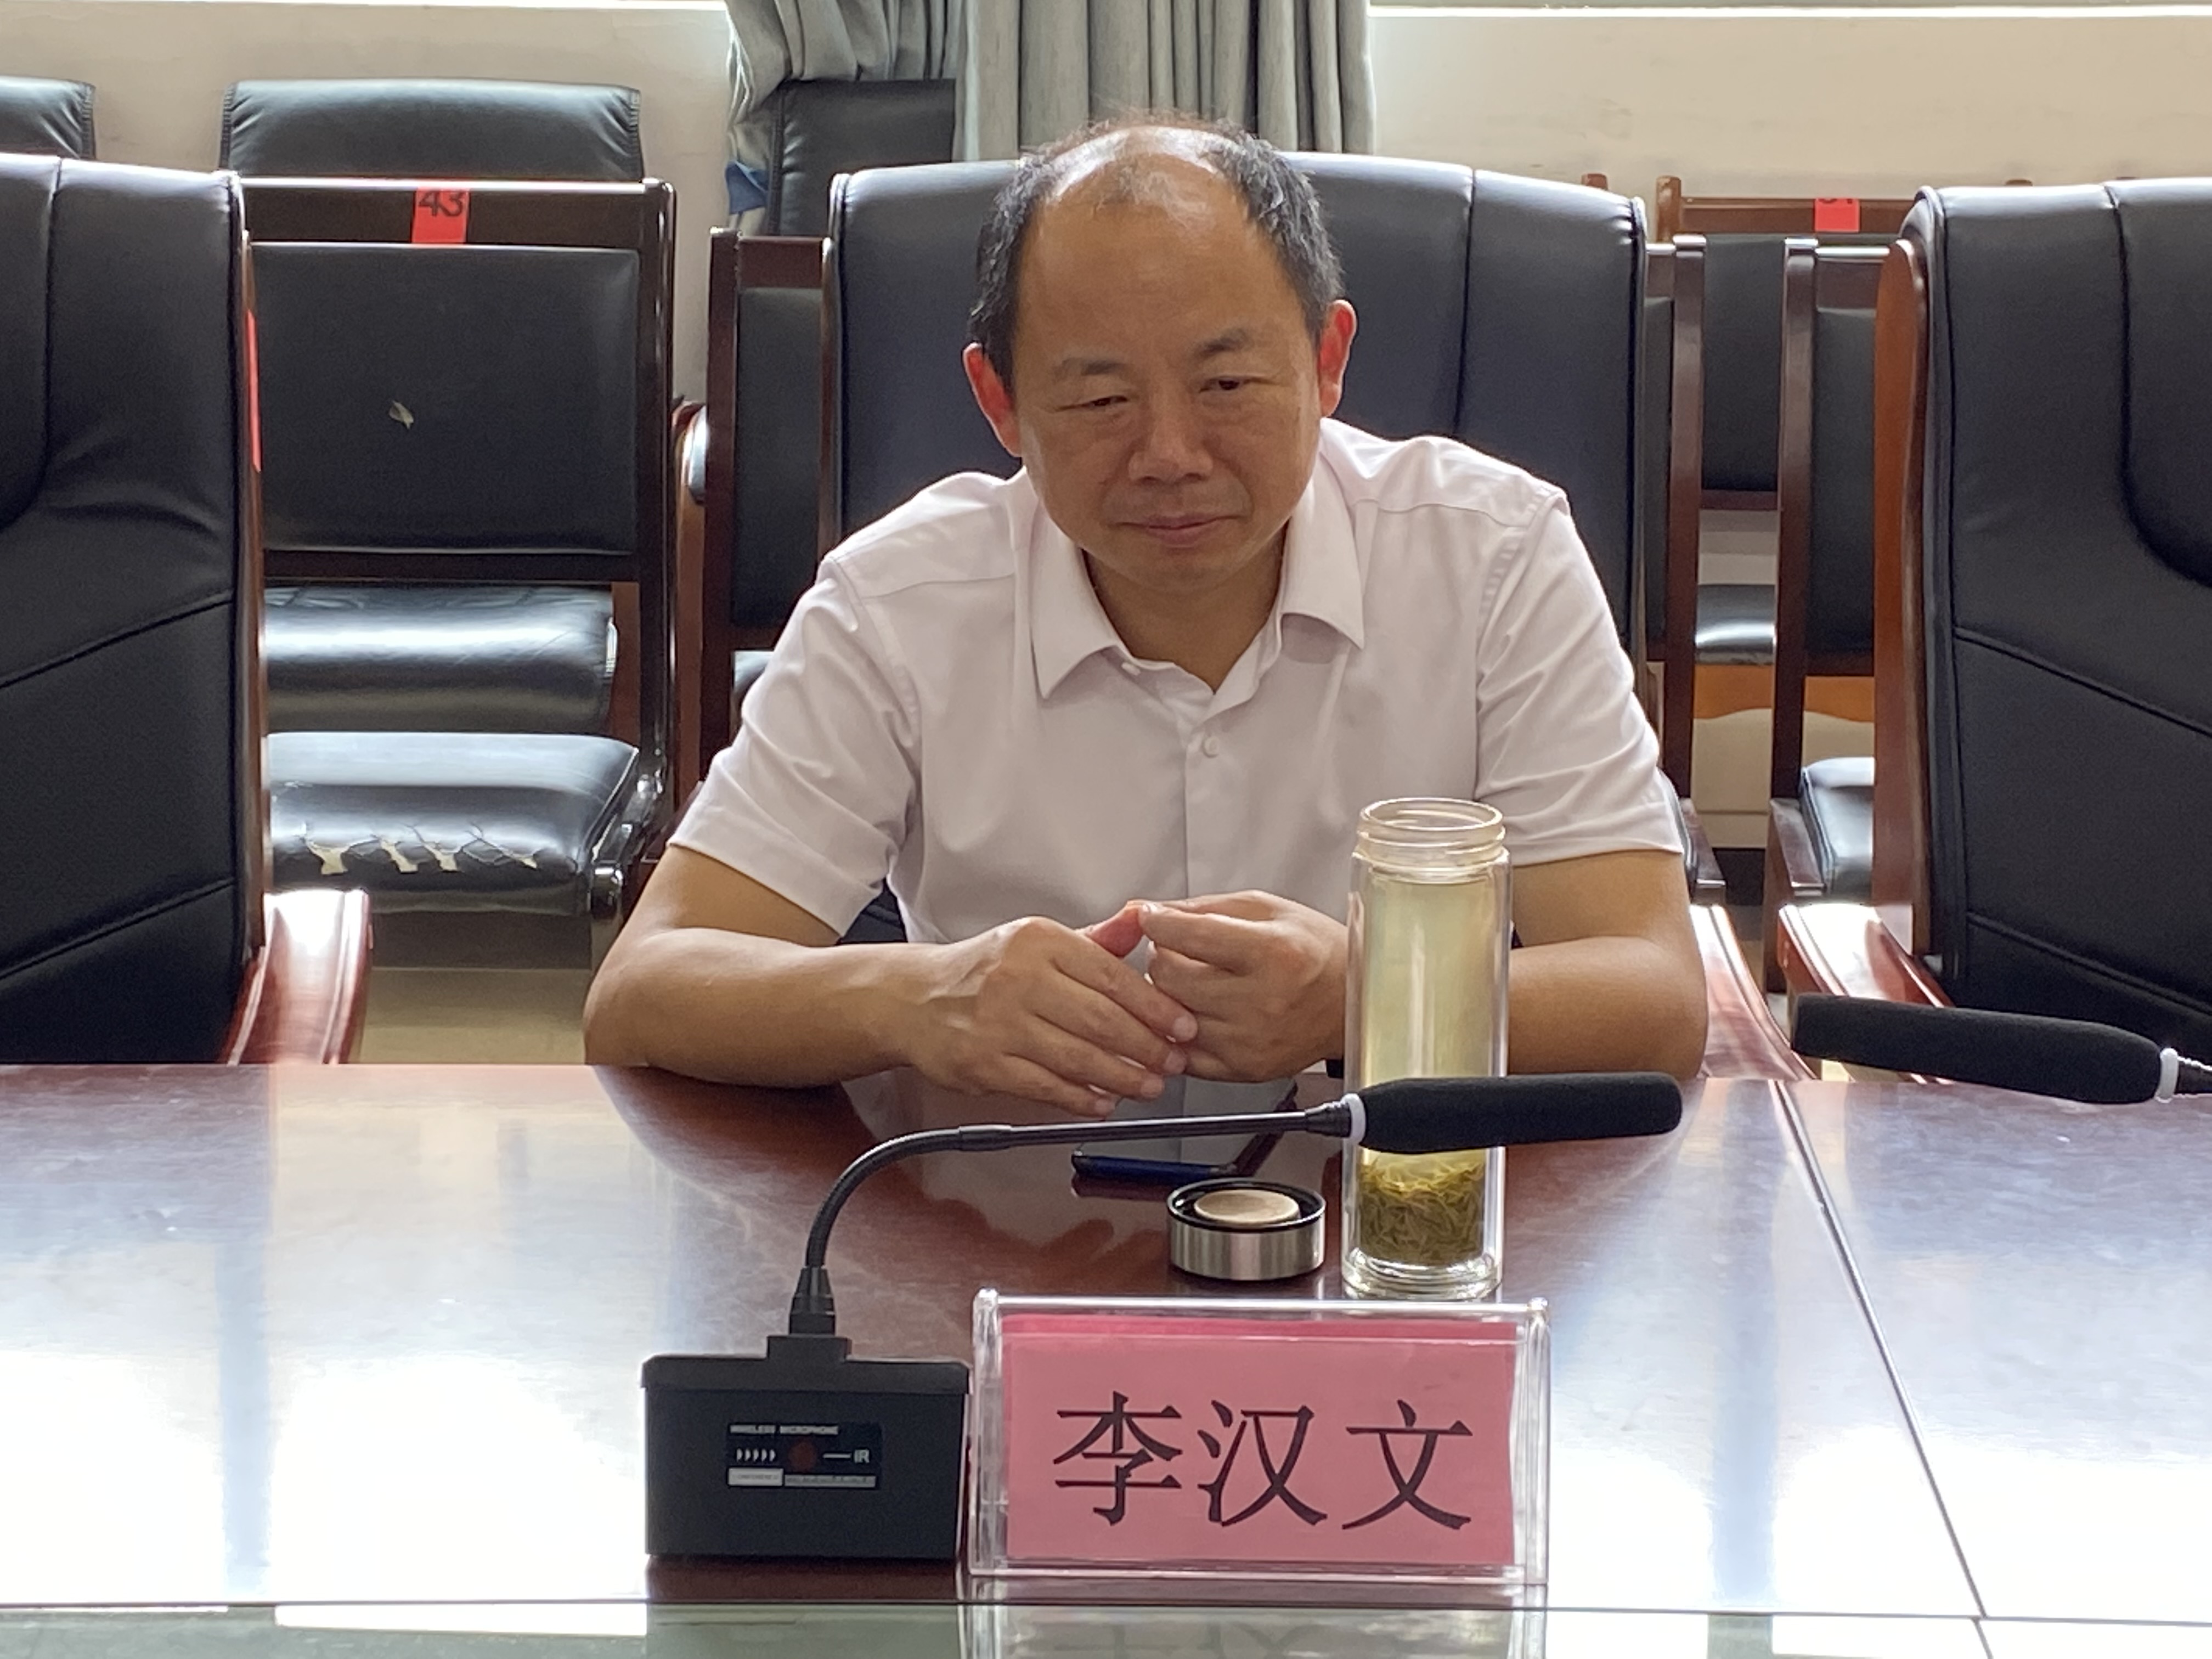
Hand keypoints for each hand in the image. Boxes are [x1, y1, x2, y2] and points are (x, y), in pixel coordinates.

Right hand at [891, 913, 1196, 1114]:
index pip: (1112, 975)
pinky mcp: (984, 1062)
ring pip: (1077, 1056)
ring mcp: (1000, 1022)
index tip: (1183, 1025)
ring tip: (1148, 1085)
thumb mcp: (1037, 942)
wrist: (915, 999)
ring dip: (1122, 1077)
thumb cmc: (984, 971)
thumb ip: (1095, 941)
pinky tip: (1102, 1102)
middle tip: (1174, 1062)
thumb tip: (1144, 922)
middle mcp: (1019, 978)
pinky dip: (1080, 1098)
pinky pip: (1044, 1086)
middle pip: (1101, 1019)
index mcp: (1039, 941)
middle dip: (1148, 1047)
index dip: (1156, 1006)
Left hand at [1137, 892, 1346, 1080]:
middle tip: (1180, 949)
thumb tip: (1148, 910)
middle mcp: (1261, 1002)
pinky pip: (1183, 1050)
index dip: (1157, 921)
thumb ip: (1203, 908)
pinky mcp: (1243, 1069)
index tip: (1151, 916)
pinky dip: (1180, 1029)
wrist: (1353, 1004)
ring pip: (1169, 1014)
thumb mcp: (1267, 910)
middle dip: (1163, 955)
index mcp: (1272, 953)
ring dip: (1169, 993)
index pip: (1188, 935)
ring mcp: (1250, 1041)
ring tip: (1195, 979)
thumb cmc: (1317, 952)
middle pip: (1169, 977)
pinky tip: (1200, 1011)